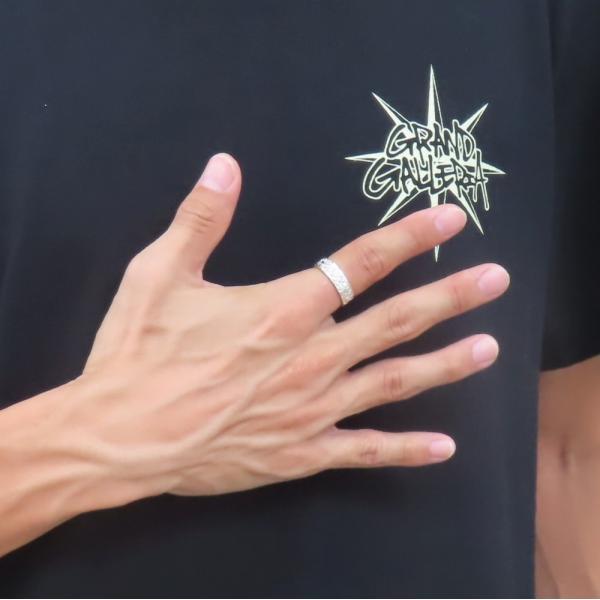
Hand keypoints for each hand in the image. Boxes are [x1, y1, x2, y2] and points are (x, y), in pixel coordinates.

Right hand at [70, 153, 508, 500]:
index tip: (449, 220)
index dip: (407, 237)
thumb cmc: (137, 355)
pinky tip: (444, 447)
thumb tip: (225, 165)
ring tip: (487, 350)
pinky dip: (405, 450)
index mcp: (282, 311)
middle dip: (449, 296)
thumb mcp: (157, 274)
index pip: (360, 263)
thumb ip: (200, 218)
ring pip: (394, 382)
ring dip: (445, 365)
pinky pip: (364, 452)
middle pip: (395, 320)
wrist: (118, 437)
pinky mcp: (301, 453)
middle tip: (496, 281)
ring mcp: (312, 410)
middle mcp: (310, 358)